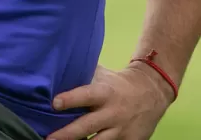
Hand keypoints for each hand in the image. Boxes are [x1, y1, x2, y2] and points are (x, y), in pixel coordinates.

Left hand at [47, 62, 174, 139]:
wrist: (152, 91)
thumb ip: (84, 74)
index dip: (70, 99)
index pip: (86, 95)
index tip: (54, 103)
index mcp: (105, 93)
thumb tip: (56, 68)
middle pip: (87, 126)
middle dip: (67, 134)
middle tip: (48, 139)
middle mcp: (112, 112)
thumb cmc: (118, 83)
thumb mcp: (103, 75)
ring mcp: (121, 130)